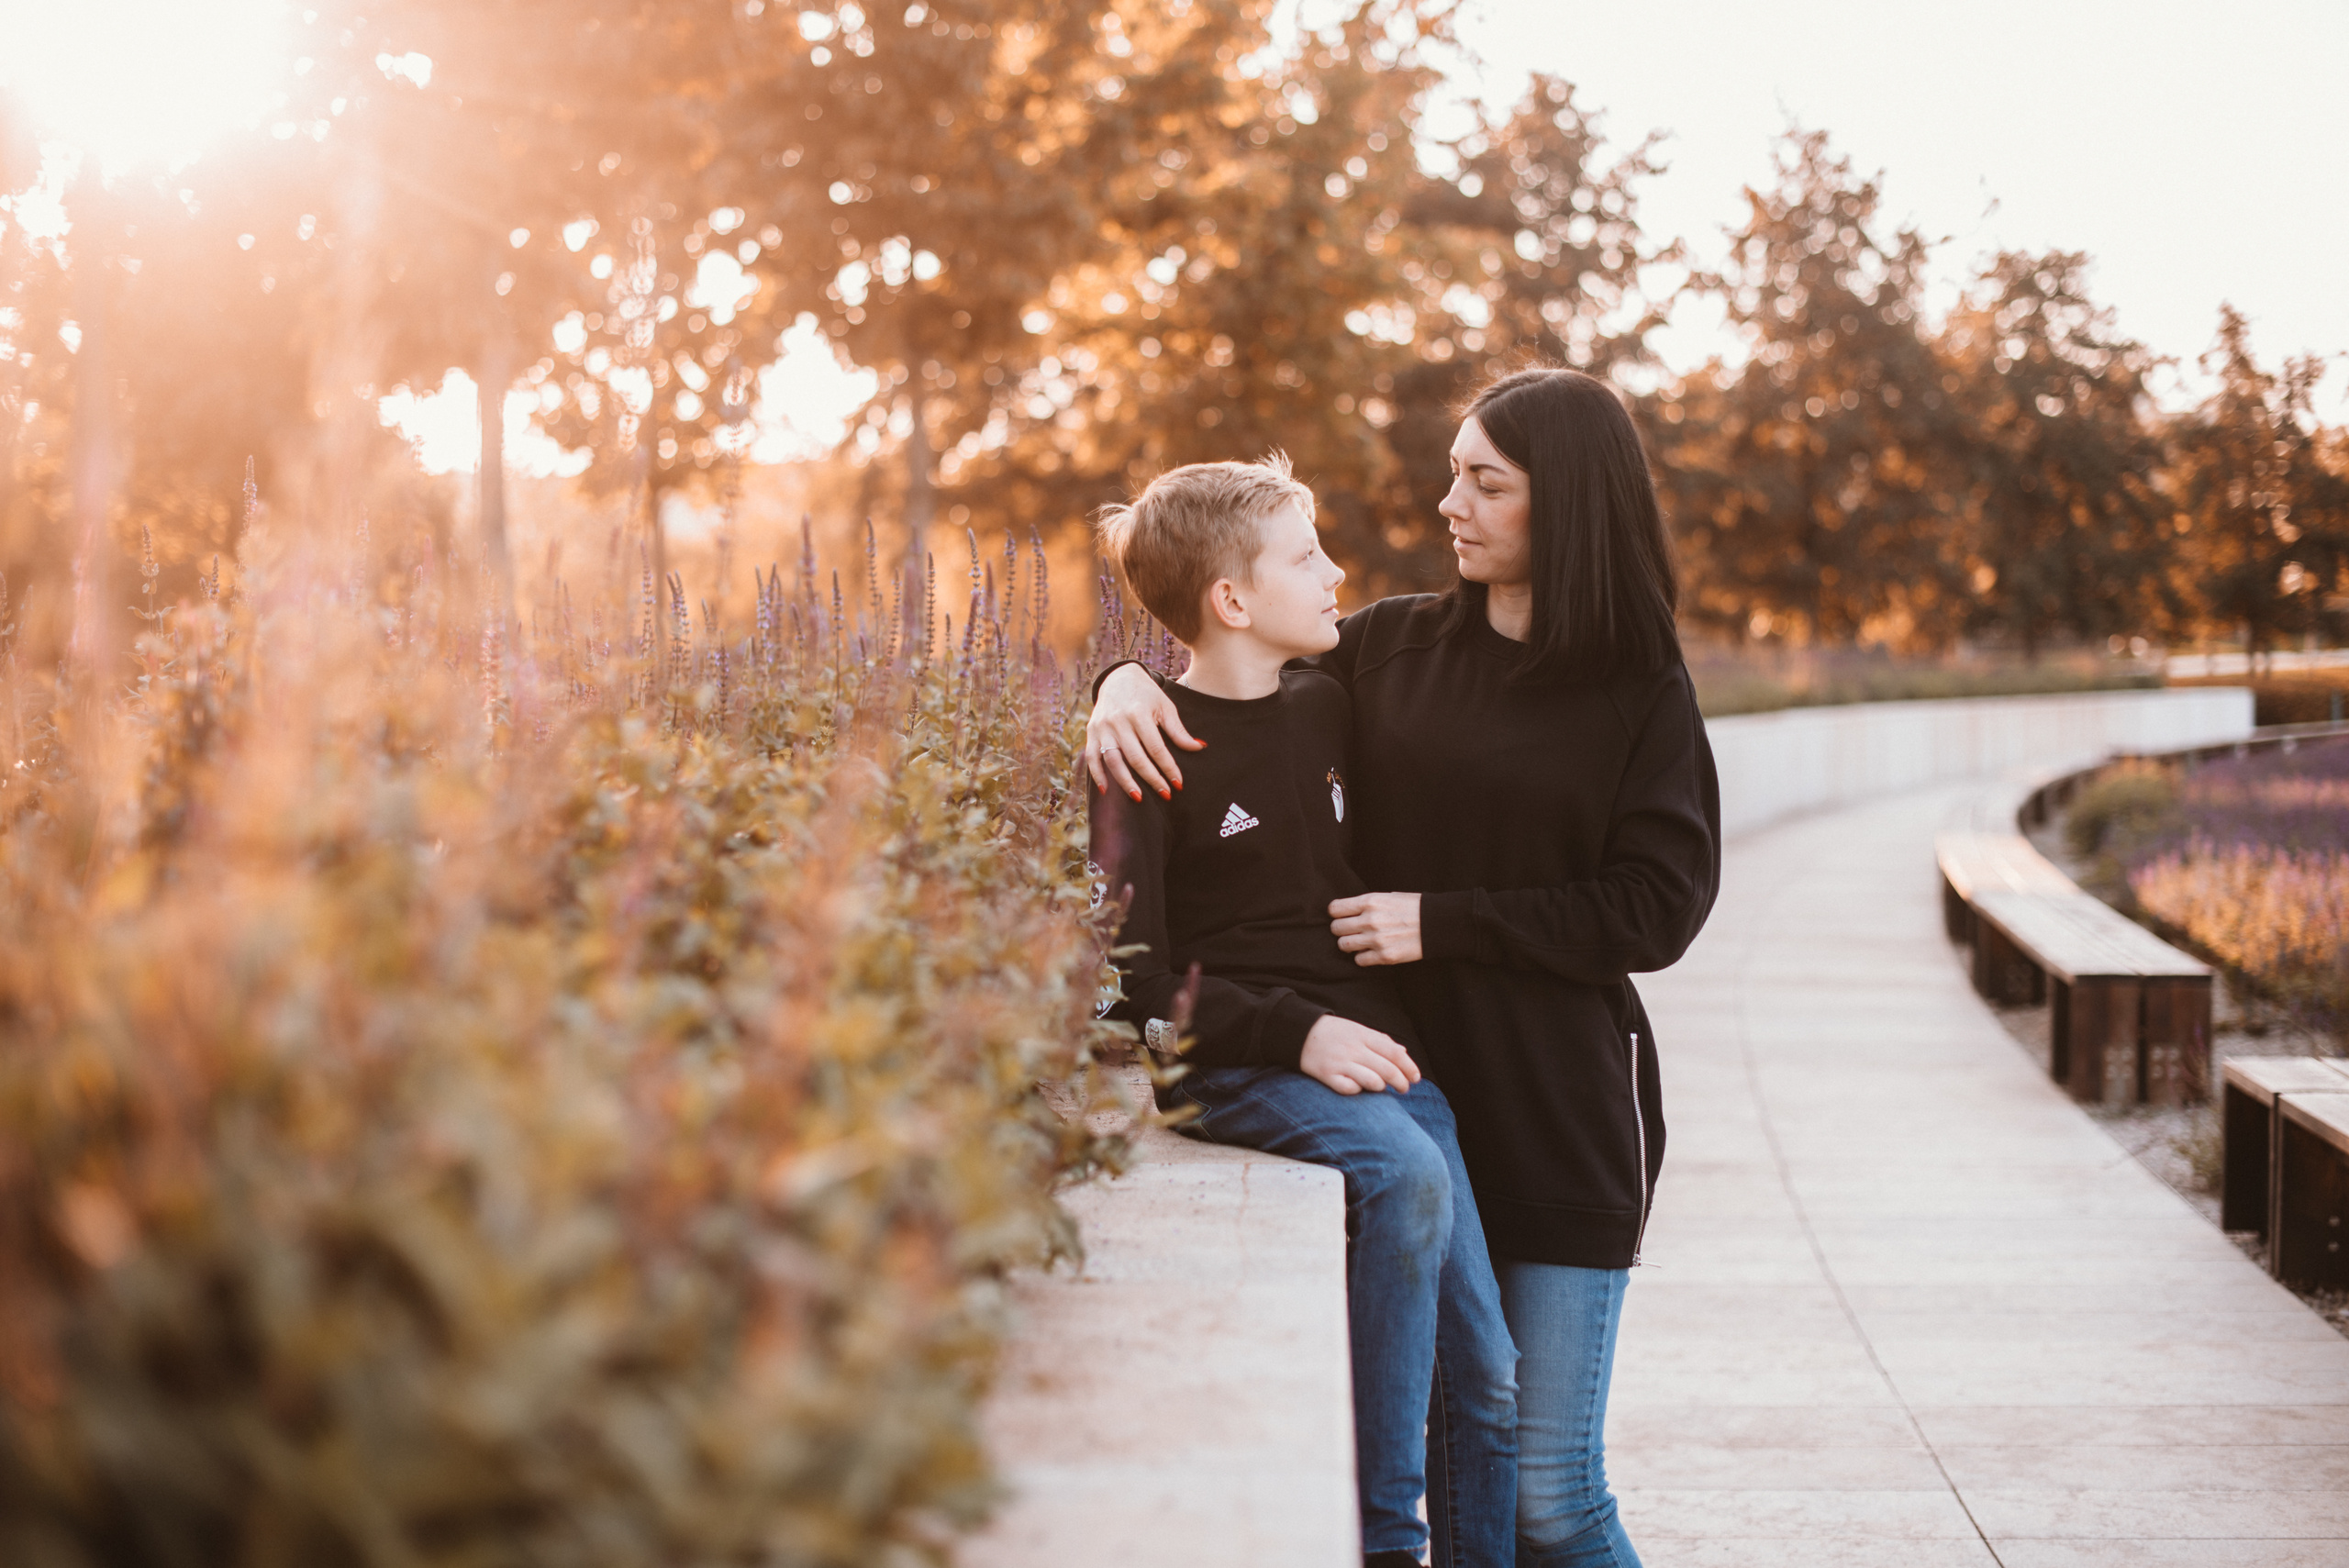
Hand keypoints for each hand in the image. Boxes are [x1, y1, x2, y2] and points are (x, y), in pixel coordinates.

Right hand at [1083, 663, 1203, 800]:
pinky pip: (1092, 757)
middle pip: (1135, 757)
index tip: (1178, 783)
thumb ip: (1178, 730)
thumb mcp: (1165, 707)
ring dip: (1125, 782)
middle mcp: (1119, 721)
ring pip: (1113, 760)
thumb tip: (1199, 747)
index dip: (1168, 767)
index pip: (1156, 748)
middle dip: (1152, 778)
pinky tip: (1106, 791)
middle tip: (1165, 795)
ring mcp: (1103, 728)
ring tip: (1139, 797)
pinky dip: (1097, 774)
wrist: (1118, 677)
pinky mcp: (1092, 732)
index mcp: (1139, 713)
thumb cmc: (1147, 695)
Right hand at [1299, 1014, 1419, 1094]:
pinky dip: (1358, 1091)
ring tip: (1381, 1088)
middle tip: (1404, 1089)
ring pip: (1372, 1082)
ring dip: (1381, 1087)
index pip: (1395, 1053)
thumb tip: (1403, 1052)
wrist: (1300, 1032)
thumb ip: (1381, 1041)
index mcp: (1364, 1035)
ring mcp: (1340, 1063)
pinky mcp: (1327, 1075)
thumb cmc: (1335, 1033)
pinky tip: (1358, 1088)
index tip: (1416, 1078)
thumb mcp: (1359, 1030)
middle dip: (1401, 1082)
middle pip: (1388, 1070)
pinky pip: (1349, 1089)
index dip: (1410, 1067)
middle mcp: (1354, 1049)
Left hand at [1330, 892, 1422, 965]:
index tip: (1341, 915)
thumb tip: (1348, 911)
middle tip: (1350, 930)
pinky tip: (1371, 951)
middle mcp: (1369, 920)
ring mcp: (1376, 940)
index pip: (1335, 909)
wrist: (1436, 924)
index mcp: (1370, 902)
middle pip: (1336, 928)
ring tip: (1359, 941)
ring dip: (1349, 944)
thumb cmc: (1414, 907)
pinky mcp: (1384, 956)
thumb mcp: (1388, 896)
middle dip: (1341, 929)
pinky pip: (1359, 960)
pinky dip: (1362, 957)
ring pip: (1343, 945)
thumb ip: (1367, 904)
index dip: (1336, 913)